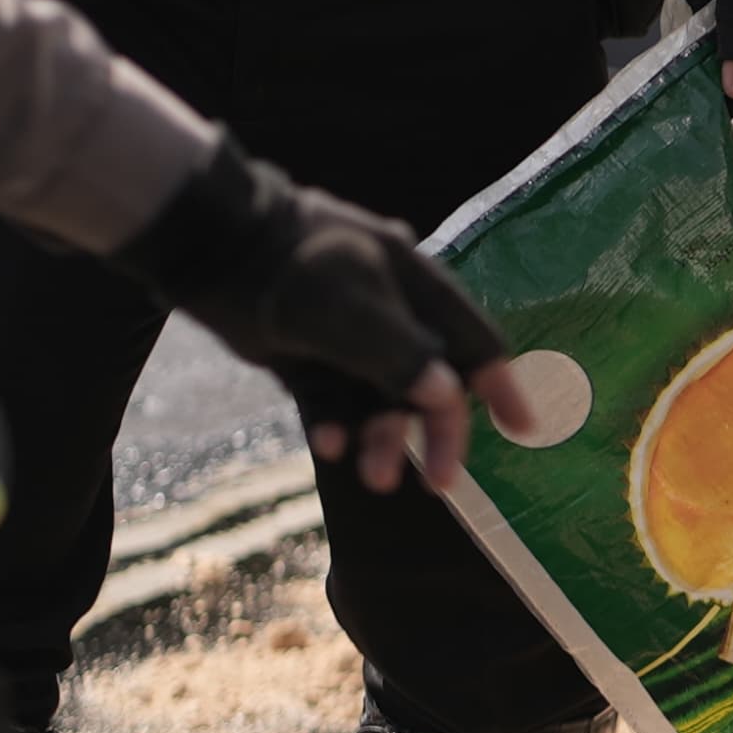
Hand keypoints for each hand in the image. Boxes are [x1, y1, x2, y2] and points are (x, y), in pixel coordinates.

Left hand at [120, 143, 529, 492]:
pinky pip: (332, 402)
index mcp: (420, 290)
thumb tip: (448, 396)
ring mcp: (347, 338)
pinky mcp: (305, 356)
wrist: (210, 249)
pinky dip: (335, 425)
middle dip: (435, 433)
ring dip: (382, 438)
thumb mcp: (352, 309)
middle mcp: (393, 316)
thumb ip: (402, 354)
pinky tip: (328, 444)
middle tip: (438, 484)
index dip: (502, 387)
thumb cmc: (291, 269)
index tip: (522, 431)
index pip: (477, 343)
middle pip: (431, 385)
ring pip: (380, 400)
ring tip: (370, 476)